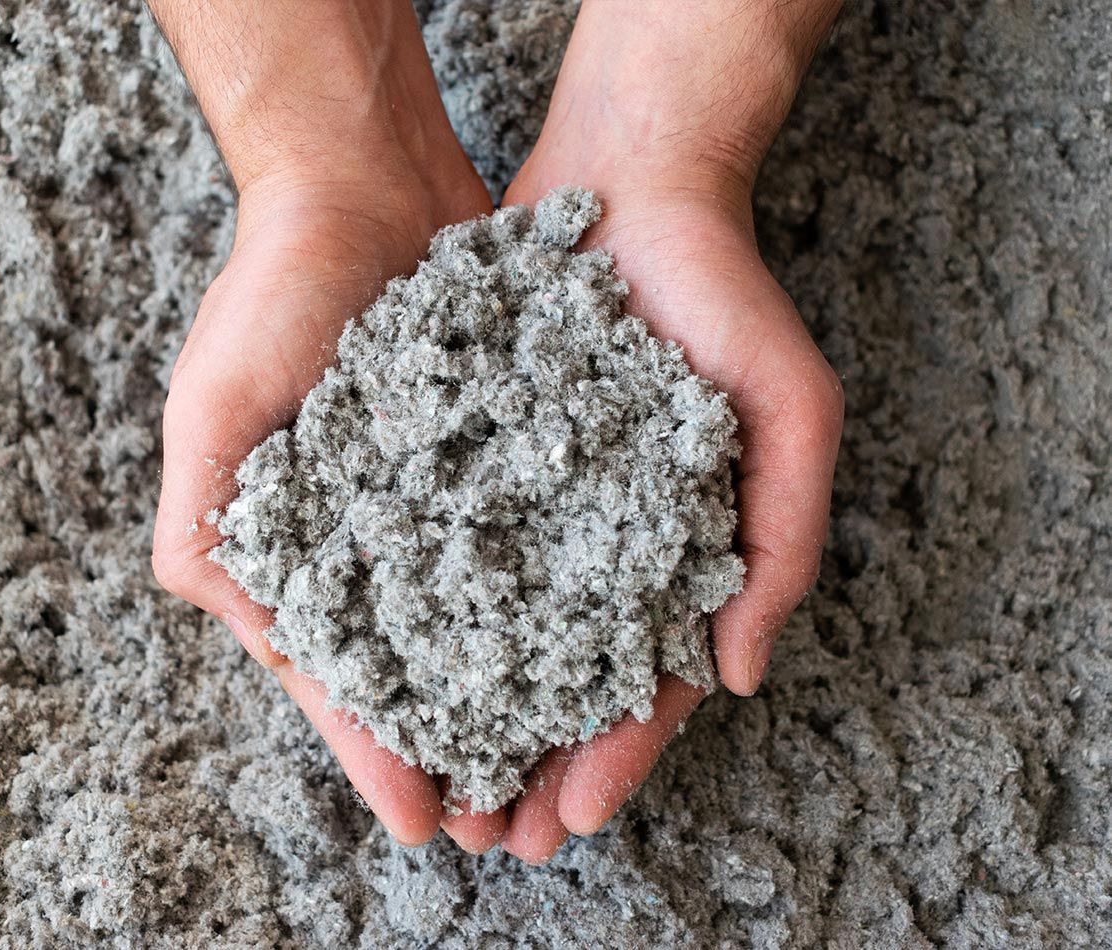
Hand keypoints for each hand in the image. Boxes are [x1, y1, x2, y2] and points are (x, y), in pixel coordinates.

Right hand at [147, 0, 506, 849]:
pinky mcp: (503, 454)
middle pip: (418, 664)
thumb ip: (211, 529)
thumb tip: (244, 635)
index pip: (338, 670)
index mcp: (297, 546)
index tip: (427, 820)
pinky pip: (537, 537)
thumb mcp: (215, 411)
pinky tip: (600, 645)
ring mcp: (442, 499)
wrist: (363, 187)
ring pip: (486, 617)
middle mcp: (373, 535)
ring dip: (517, 691)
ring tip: (562, 763)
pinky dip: (562, 592)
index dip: (375, 747)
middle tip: (508, 824)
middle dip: (457, 743)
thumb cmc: (273, 295)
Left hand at [492, 0, 844, 862]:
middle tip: (490, 837)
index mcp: (676, 549)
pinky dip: (416, 599)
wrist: (632, 179)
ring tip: (431, 781)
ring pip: (492, 624)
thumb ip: (782, 542)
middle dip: (530, 759)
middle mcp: (597, 538)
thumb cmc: (727, 295)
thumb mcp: (791, 413)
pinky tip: (384, 656)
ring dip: (466, 707)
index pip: (648, 679)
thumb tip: (739, 677)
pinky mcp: (467, 448)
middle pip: (560, 674)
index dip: (618, 754)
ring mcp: (531, 496)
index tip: (572, 817)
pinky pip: (436, 536)